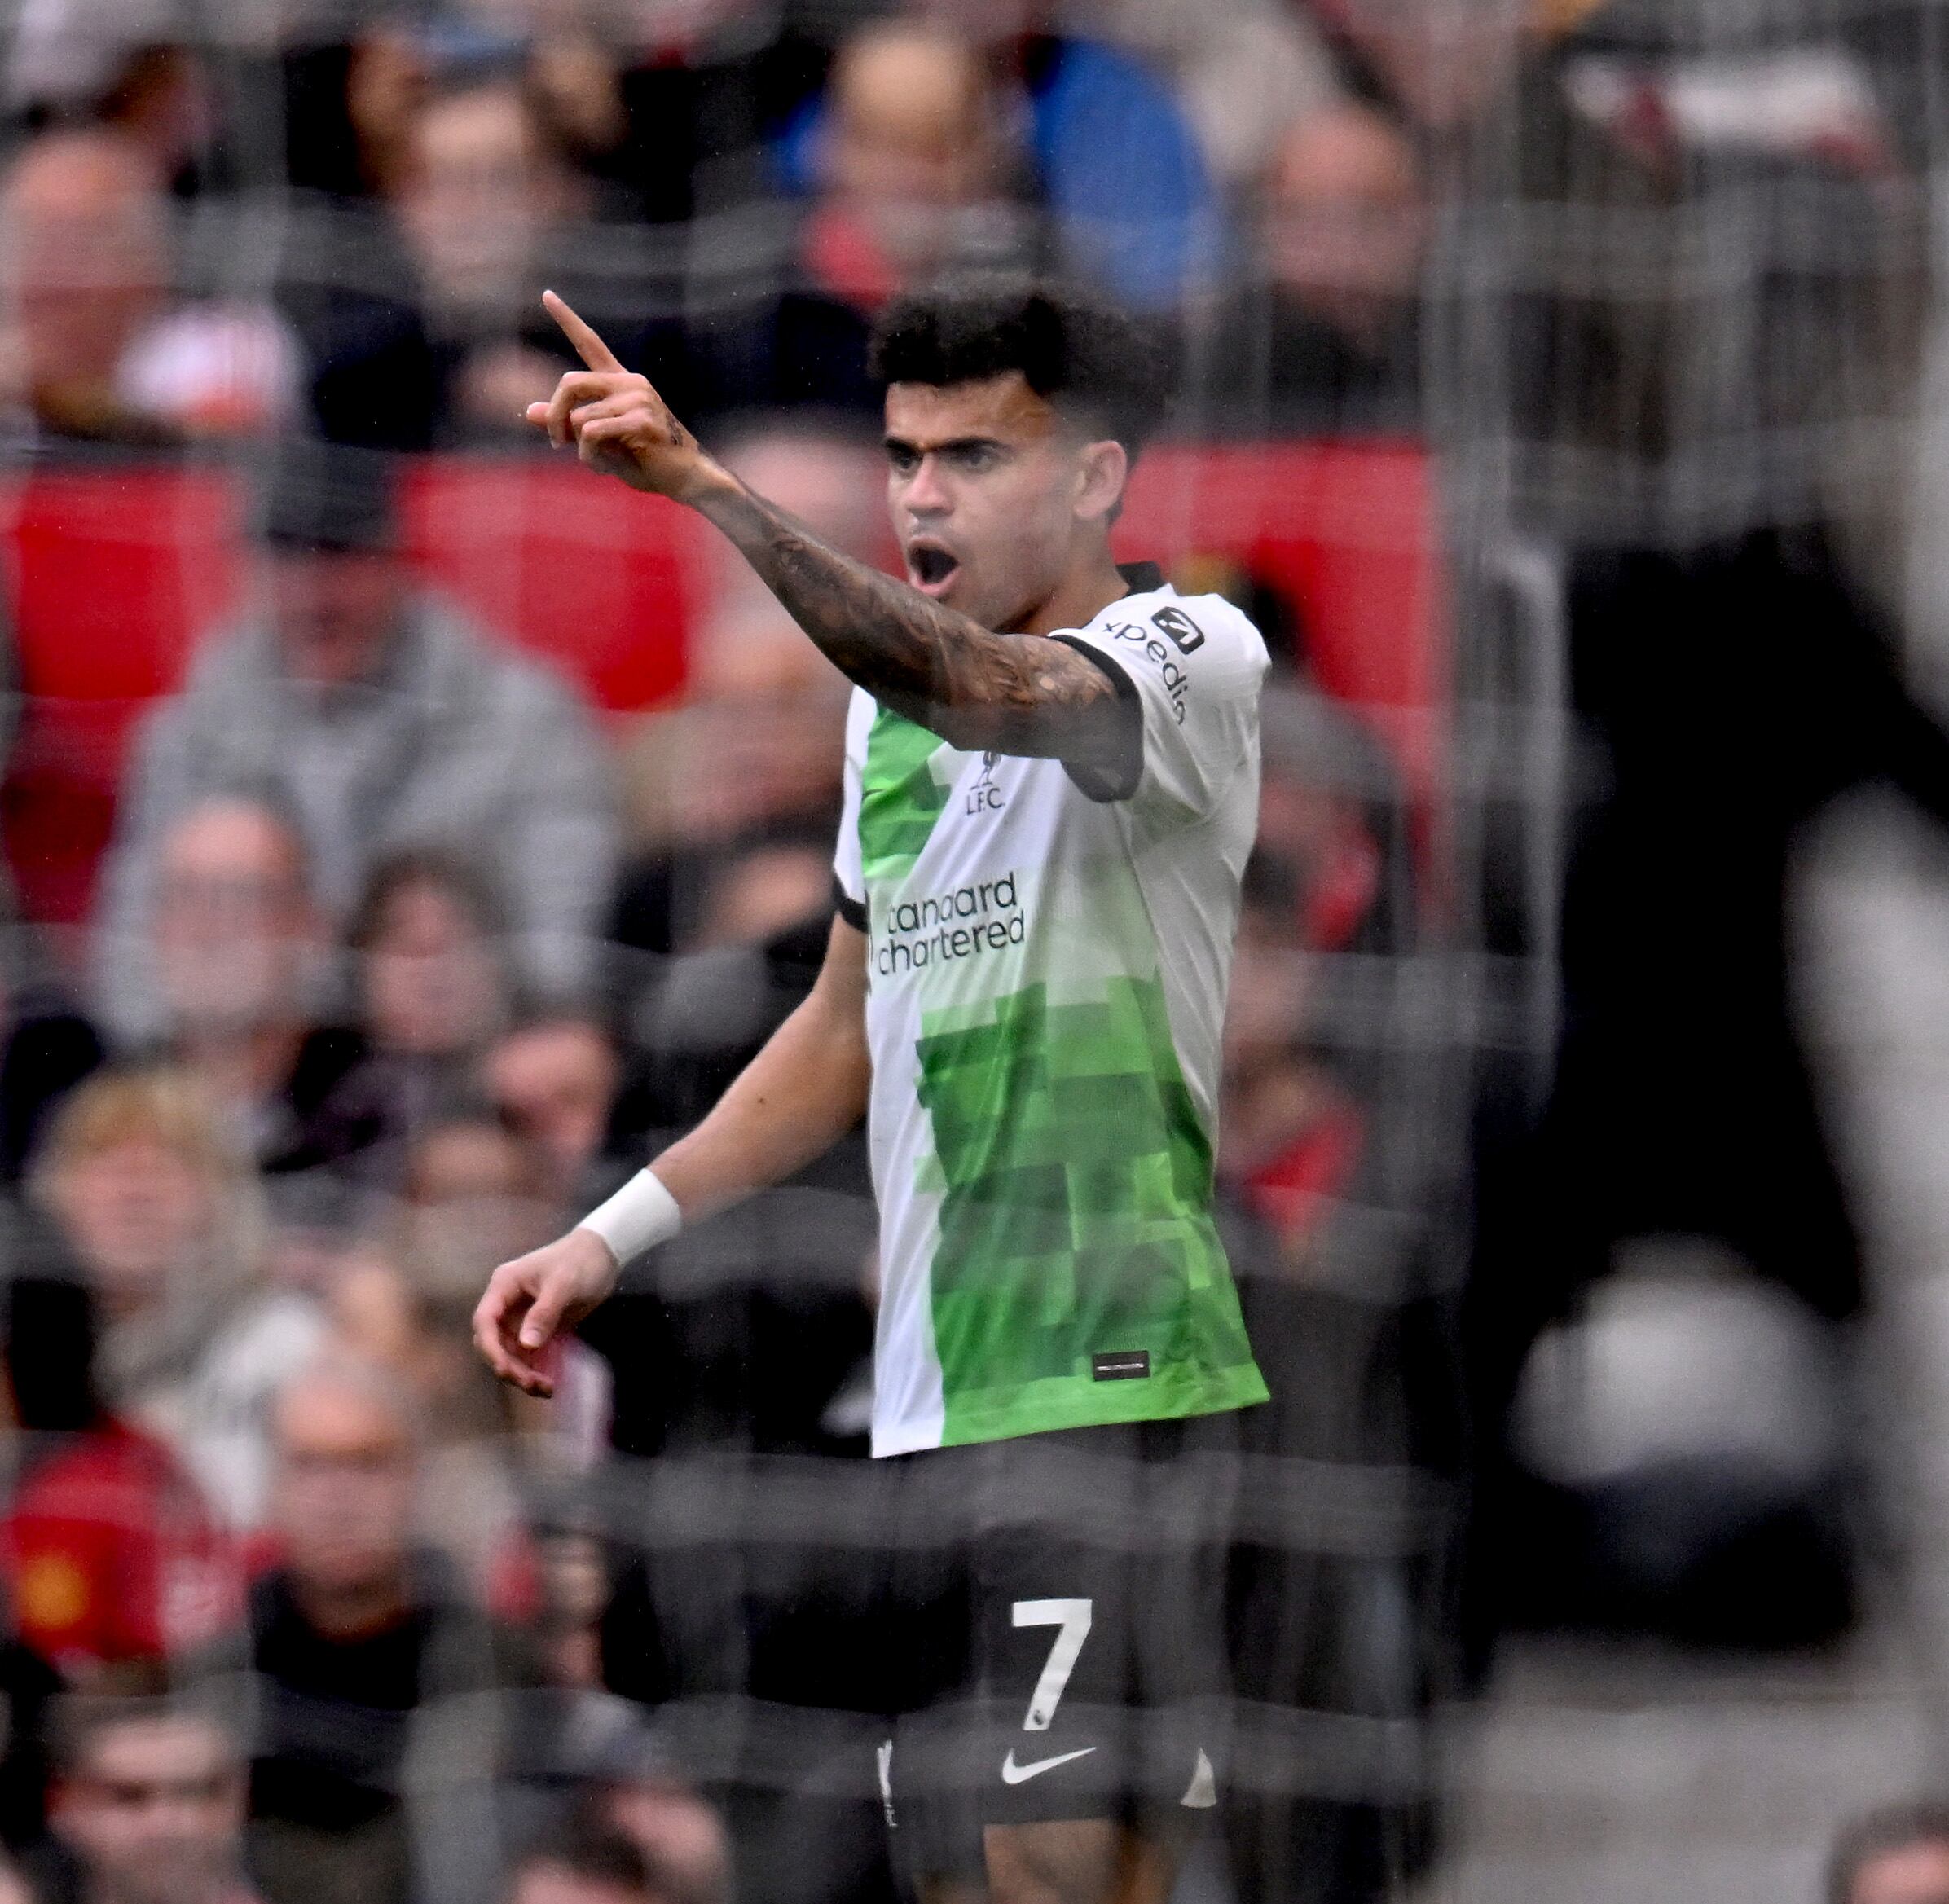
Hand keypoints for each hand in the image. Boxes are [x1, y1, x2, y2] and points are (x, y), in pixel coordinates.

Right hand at [473, 1226, 619, 1396]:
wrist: (602, 1254)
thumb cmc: (580, 1261)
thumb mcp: (564, 1284)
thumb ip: (544, 1313)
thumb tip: (527, 1345)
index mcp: (504, 1286)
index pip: (484, 1321)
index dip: (490, 1348)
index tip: (506, 1369)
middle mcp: (507, 1304)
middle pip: (494, 1343)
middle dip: (509, 1366)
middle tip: (532, 1384)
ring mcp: (521, 1318)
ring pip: (510, 1354)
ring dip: (523, 1374)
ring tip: (546, 1389)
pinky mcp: (537, 1329)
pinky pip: (529, 1356)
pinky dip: (536, 1370)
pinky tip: (551, 1384)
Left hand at [525, 291, 723, 501]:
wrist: (686, 477)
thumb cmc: (645, 460)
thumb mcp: (598, 441)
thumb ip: (567, 424)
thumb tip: (529, 411)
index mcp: (620, 382)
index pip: (589, 343)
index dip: (566, 319)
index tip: (546, 294)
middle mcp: (630, 383)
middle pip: (571, 383)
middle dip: (555, 415)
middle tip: (556, 441)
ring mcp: (638, 400)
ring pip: (580, 418)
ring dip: (581, 449)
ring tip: (600, 463)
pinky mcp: (642, 421)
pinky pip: (593, 434)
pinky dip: (590, 456)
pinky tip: (605, 467)